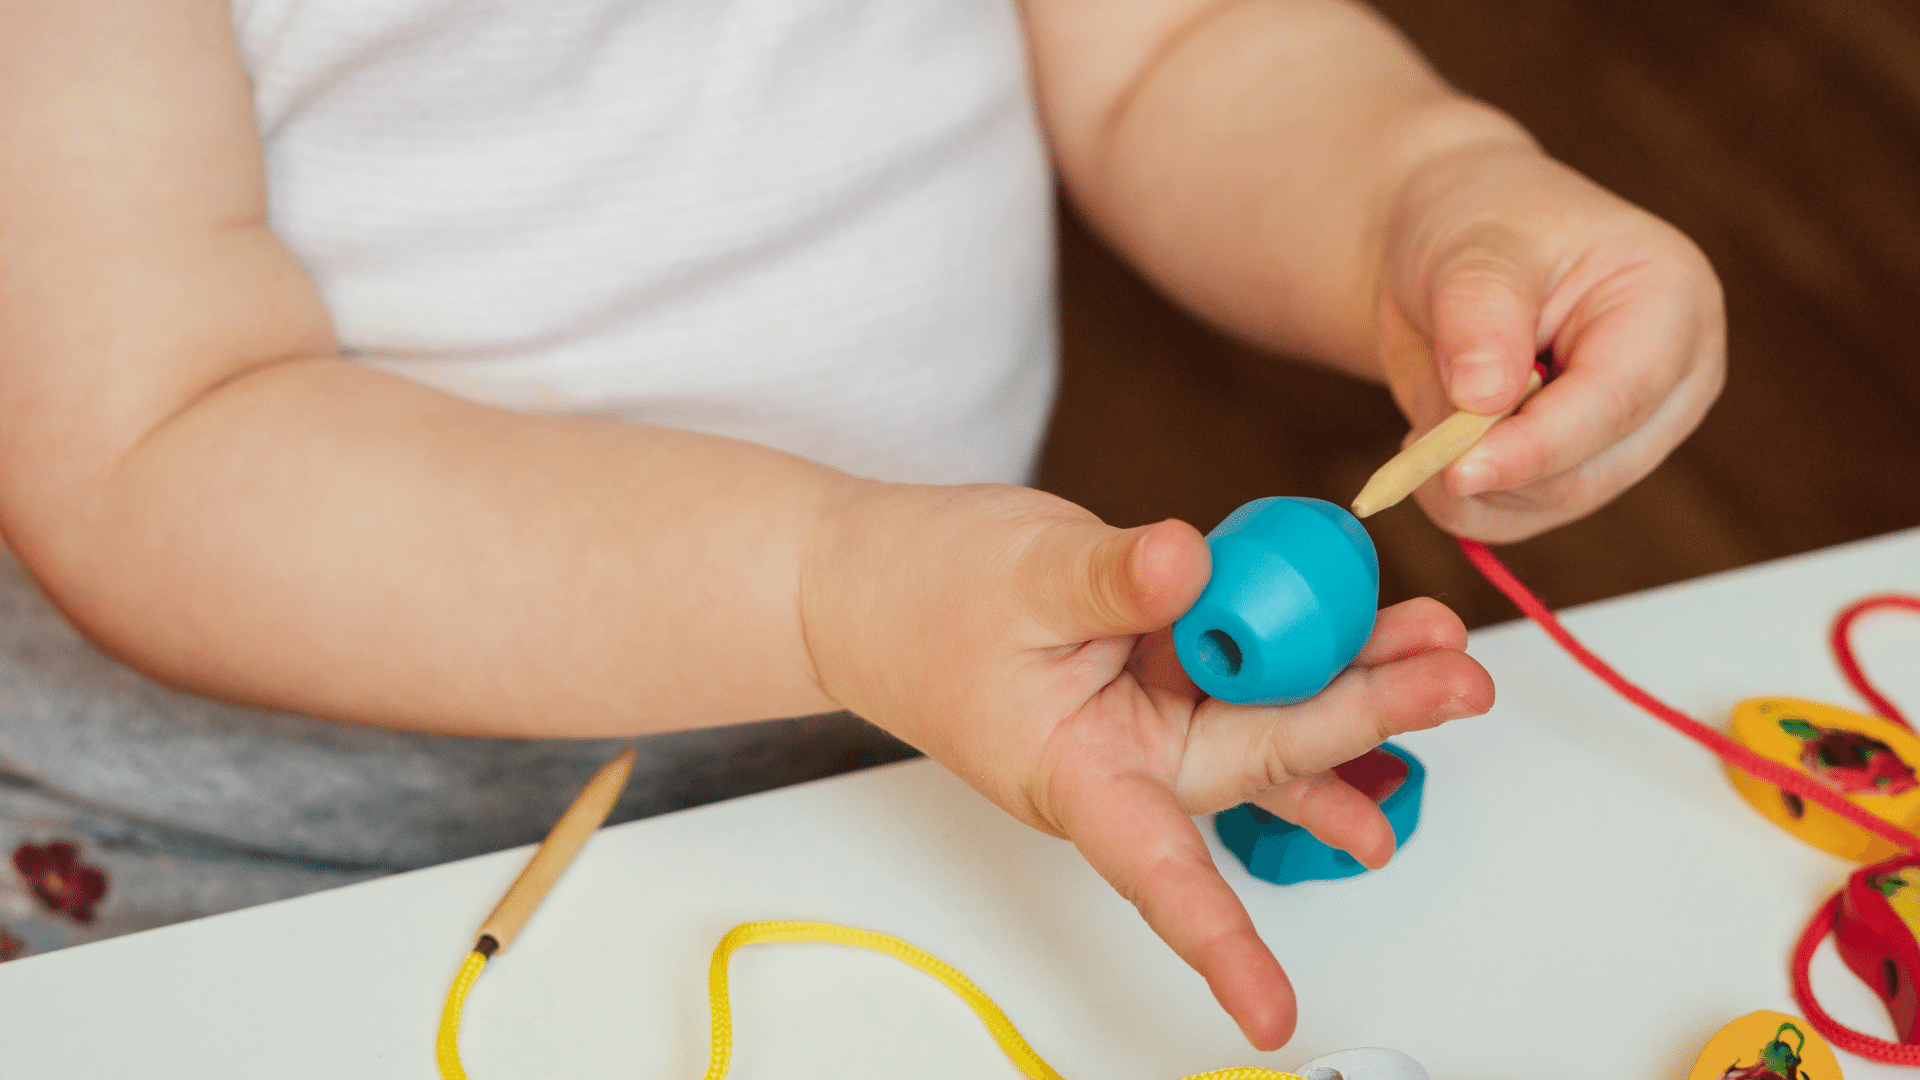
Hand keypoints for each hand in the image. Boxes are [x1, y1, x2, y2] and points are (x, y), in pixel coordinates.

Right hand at [803, 483, 1493, 1047]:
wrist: (871, 583)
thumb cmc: (917, 600)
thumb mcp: (1014, 577)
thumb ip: (1108, 580)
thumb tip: (1189, 564)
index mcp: (1076, 774)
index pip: (1155, 872)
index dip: (1217, 943)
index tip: (1272, 1016)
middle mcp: (1128, 759)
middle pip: (1260, 761)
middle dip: (1360, 723)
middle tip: (1455, 684)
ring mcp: (1151, 713)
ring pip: (1272, 712)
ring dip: (1358, 684)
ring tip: (1446, 659)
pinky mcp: (1163, 665)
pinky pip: (1253, 668)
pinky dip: (1314, 654)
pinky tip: (1387, 652)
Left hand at [1376, 141, 1724, 541]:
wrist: (1447, 252)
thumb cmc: (1476, 227)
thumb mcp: (1472, 249)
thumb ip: (1479, 316)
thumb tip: (1483, 399)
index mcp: (1672, 303)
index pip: (1617, 400)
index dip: (1536, 444)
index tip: (1458, 469)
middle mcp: (1670, 382)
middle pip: (1588, 472)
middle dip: (1491, 467)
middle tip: (1416, 446)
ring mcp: (1630, 435)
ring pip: (1548, 506)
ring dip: (1466, 486)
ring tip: (1424, 418)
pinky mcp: (1581, 471)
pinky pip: (1518, 518)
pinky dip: (1461, 499)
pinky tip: (1434, 443)